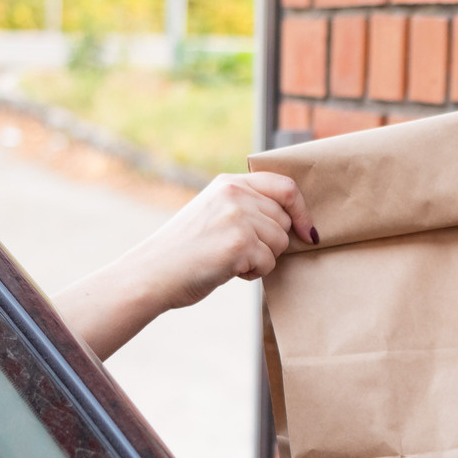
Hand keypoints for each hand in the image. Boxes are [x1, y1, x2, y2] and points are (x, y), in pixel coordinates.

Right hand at [56, 171, 314, 359]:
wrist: (152, 274)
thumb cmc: (183, 252)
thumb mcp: (212, 213)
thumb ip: (245, 208)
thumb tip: (293, 223)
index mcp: (229, 184)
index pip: (285, 186)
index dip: (302, 210)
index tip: (306, 231)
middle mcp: (235, 194)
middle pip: (284, 221)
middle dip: (272, 243)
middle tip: (241, 254)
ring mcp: (238, 217)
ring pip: (280, 243)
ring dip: (262, 259)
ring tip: (231, 261)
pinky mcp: (240, 243)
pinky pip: (269, 263)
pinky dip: (253, 274)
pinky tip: (228, 271)